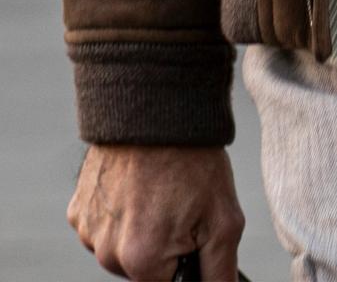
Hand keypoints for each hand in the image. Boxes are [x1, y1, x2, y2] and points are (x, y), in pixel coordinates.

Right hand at [68, 143, 244, 280]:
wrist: (158, 107)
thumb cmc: (194, 160)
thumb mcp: (224, 219)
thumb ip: (219, 271)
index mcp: (142, 261)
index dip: (185, 263)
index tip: (193, 236)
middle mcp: (107, 252)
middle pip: (142, 270)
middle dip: (164, 248)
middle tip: (181, 206)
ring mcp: (88, 230)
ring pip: (122, 249)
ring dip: (141, 231)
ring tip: (160, 191)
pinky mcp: (78, 209)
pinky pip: (104, 227)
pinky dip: (121, 213)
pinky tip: (138, 184)